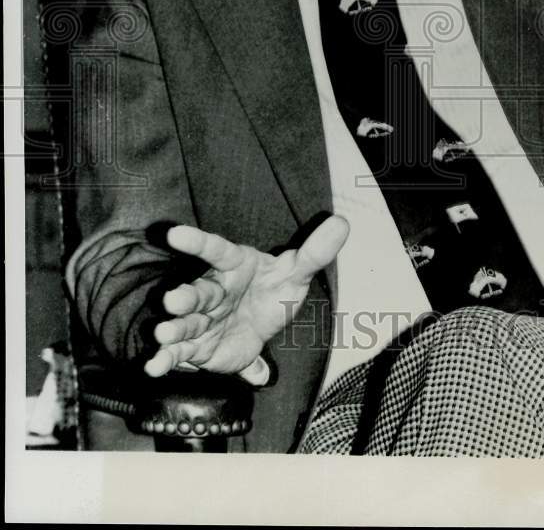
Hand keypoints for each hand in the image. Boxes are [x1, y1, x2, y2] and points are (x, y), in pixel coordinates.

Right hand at [144, 215, 348, 384]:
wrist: (261, 326)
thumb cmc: (273, 291)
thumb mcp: (297, 273)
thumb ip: (316, 252)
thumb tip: (343, 223)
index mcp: (233, 265)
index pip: (215, 250)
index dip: (196, 241)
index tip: (174, 233)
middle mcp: (213, 290)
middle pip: (197, 291)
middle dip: (184, 298)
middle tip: (172, 301)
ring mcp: (202, 319)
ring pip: (185, 322)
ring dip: (173, 329)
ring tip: (163, 335)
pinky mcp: (197, 346)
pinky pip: (180, 352)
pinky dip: (165, 360)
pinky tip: (153, 367)